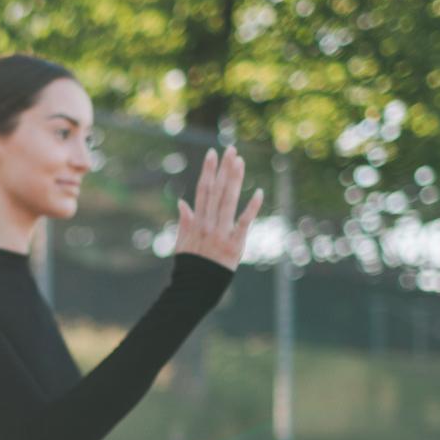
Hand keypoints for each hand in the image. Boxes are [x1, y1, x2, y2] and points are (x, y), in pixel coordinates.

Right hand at [174, 146, 261, 270]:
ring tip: (239, 161)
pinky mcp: (234, 245)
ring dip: (234, 180)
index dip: (207, 171)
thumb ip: (184, 221)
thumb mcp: (182, 243)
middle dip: (223, 169)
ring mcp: (221, 233)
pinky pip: (244, 223)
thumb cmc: (190, 266)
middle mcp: (208, 224)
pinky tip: (258, 192)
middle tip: (230, 149)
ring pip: (228, 201)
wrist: (196, 289)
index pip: (203, 190)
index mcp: (197, 222)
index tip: (212, 153)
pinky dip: (251, 208)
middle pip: (216, 191)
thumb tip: (182, 202)